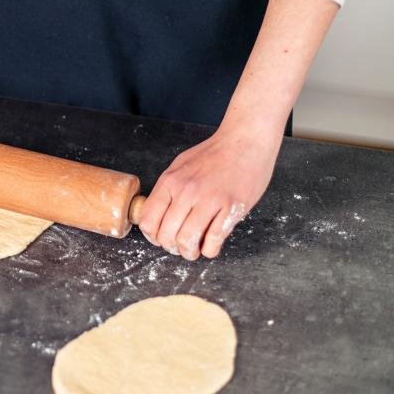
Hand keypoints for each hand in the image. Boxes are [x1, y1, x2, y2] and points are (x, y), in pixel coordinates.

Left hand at [138, 123, 281, 259]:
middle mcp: (186, 192)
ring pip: (187, 242)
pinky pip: (213, 241)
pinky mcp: (231, 208)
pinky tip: (211, 244)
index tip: (160, 238)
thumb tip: (156, 213)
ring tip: (195, 248)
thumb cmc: (214, 154)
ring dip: (189, 252)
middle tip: (179, 246)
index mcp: (170, 182)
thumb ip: (168, 189)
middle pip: (166, 236)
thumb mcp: (180, 166)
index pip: (148, 220)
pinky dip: (210, 250)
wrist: (246, 141)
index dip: (152, 236)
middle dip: (171, 248)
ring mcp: (209, 201)